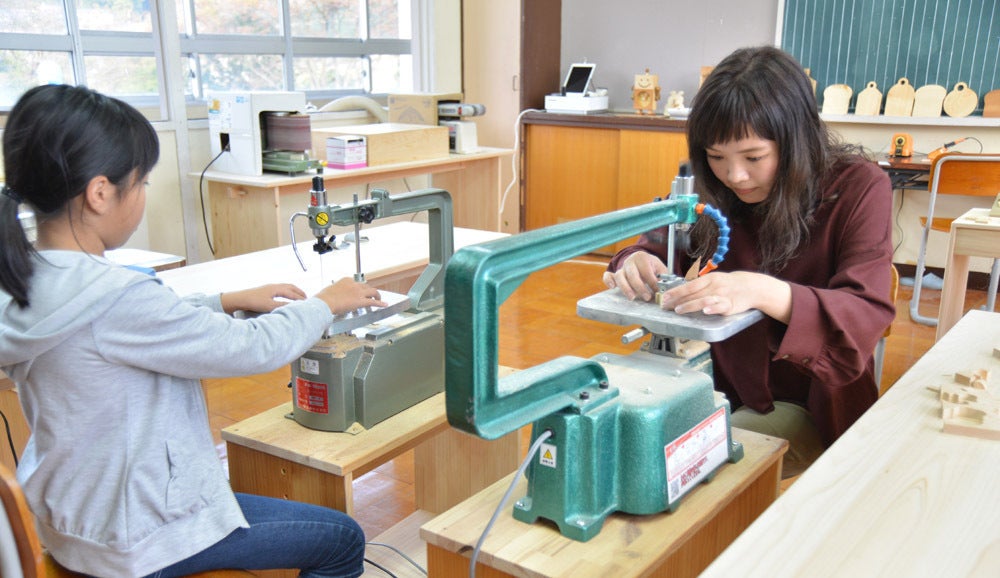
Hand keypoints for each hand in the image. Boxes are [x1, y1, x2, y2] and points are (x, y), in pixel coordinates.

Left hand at [221, 283, 306, 313]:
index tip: (307, 303)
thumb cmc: (253, 301)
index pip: (292, 293)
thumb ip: (282, 306)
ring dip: (293, 291)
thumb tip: (293, 307)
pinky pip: (280, 289)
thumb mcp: (269, 306)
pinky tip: (285, 297)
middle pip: (290, 287)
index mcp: (276, 288)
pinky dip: (287, 292)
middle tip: (306, 298)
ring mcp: (269, 287)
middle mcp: (274, 286)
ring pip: (285, 287)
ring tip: (298, 296)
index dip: (300, 298)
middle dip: (299, 292)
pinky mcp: (265, 291)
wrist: (239, 299)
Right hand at [315, 278, 387, 314]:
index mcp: (346, 280)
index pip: (357, 283)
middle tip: (371, 295)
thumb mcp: (329, 291)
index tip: (359, 292)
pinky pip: (373, 302)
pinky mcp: (361, 301)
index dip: (359, 288)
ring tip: (379, 299)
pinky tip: (384, 304)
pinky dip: (380, 303)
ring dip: (377, 295)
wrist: (325, 302)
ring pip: (372, 292)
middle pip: (366, 286)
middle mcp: (354, 284)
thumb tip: (333, 295)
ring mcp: (358, 292)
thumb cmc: (324, 298)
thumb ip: (335, 292)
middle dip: (369, 291)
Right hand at [602, 251, 666, 301]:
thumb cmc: (652, 267)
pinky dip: (608, 281)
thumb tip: (667, 289)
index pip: (646, 272)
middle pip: (632, 274)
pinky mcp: (614, 274)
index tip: (658, 292)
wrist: (642, 260)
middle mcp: (630, 261)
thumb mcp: (660, 269)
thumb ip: (663, 278)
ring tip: (632, 297)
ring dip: (626, 288)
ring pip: (619, 276)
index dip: (653, 283)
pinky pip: (608, 276)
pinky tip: (613, 288)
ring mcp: (621, 267)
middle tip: (647, 297)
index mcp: (642, 257)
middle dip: (640, 287)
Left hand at [658, 271, 791, 321]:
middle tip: (665, 306)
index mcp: (709, 279)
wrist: (751, 287)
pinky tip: (706, 310)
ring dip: (690, 305)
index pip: (688, 285)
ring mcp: (722, 295)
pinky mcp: (730, 305)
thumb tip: (680, 292)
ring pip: (703, 300)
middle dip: (677, 301)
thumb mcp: (713, 280)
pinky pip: (720, 306)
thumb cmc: (728, 284)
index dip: (675, 291)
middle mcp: (714, 286)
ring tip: (679, 310)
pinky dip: (713, 308)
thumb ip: (698, 286)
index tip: (664, 297)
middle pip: (693, 294)